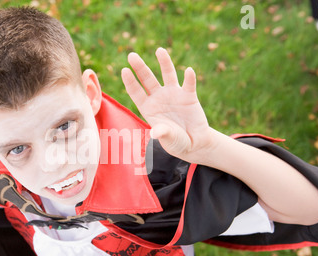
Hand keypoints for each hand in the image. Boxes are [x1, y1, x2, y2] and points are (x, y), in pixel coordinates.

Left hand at [121, 48, 216, 163]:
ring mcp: (173, 94)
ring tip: (159, 50)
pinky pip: (189, 84)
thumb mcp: (168, 138)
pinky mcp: (189, 96)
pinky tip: (189, 71)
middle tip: (131, 55)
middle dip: (140, 67)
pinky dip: (189, 78)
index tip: (124, 70)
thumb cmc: (175, 142)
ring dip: (164, 62)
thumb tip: (155, 133)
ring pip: (168, 74)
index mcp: (148, 108)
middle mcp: (158, 98)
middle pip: (147, 79)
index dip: (130, 82)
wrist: (193, 143)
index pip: (136, 92)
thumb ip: (163, 133)